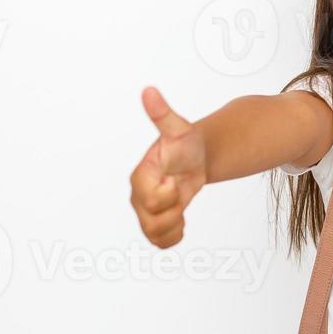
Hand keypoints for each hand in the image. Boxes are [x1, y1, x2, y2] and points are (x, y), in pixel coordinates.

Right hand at [130, 87, 207, 247]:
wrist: (196, 158)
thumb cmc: (185, 144)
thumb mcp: (179, 129)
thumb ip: (162, 114)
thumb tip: (149, 91)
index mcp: (140, 177)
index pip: (154, 199)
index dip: (171, 192)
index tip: (175, 178)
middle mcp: (137, 197)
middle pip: (154, 221)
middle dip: (176, 208)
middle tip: (180, 188)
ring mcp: (144, 212)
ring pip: (155, 235)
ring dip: (175, 224)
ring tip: (182, 204)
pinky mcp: (154, 223)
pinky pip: (161, 242)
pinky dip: (174, 236)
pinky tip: (181, 219)